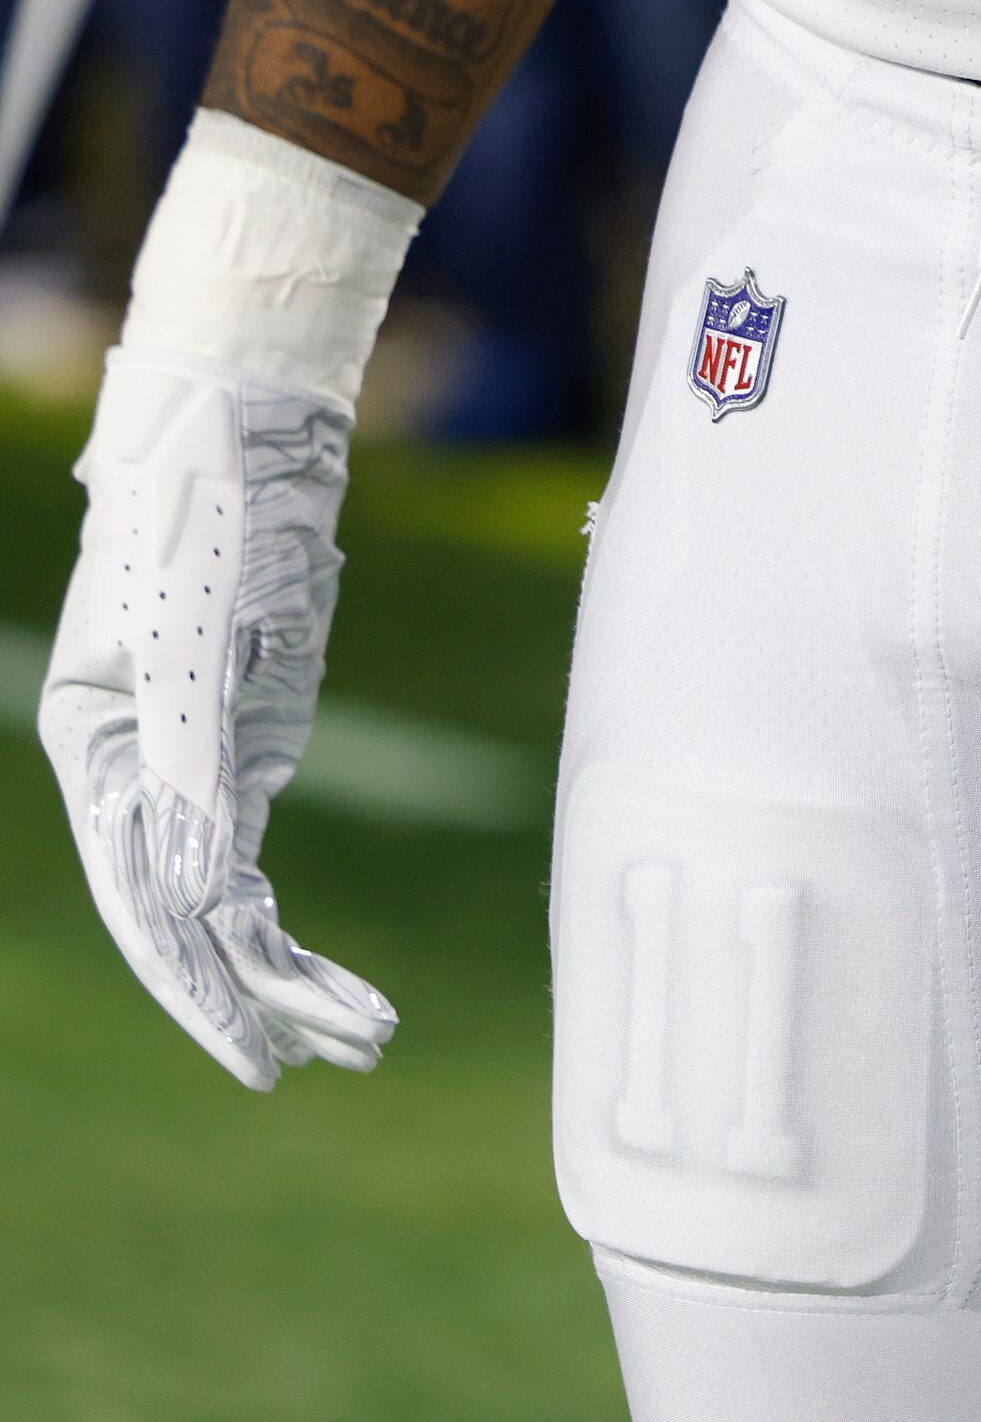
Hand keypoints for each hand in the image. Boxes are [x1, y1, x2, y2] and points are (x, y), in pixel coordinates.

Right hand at [40, 352, 396, 1089]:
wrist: (243, 435)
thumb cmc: (204, 520)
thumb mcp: (199, 641)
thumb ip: (197, 765)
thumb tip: (213, 889)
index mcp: (98, 754)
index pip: (151, 901)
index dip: (202, 987)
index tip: (258, 1054)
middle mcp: (133, 777)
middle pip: (188, 922)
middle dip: (252, 1001)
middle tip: (329, 1063)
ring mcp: (192, 768)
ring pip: (230, 906)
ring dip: (290, 978)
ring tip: (365, 1040)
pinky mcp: (246, 748)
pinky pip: (256, 867)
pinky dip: (291, 931)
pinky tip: (331, 988)